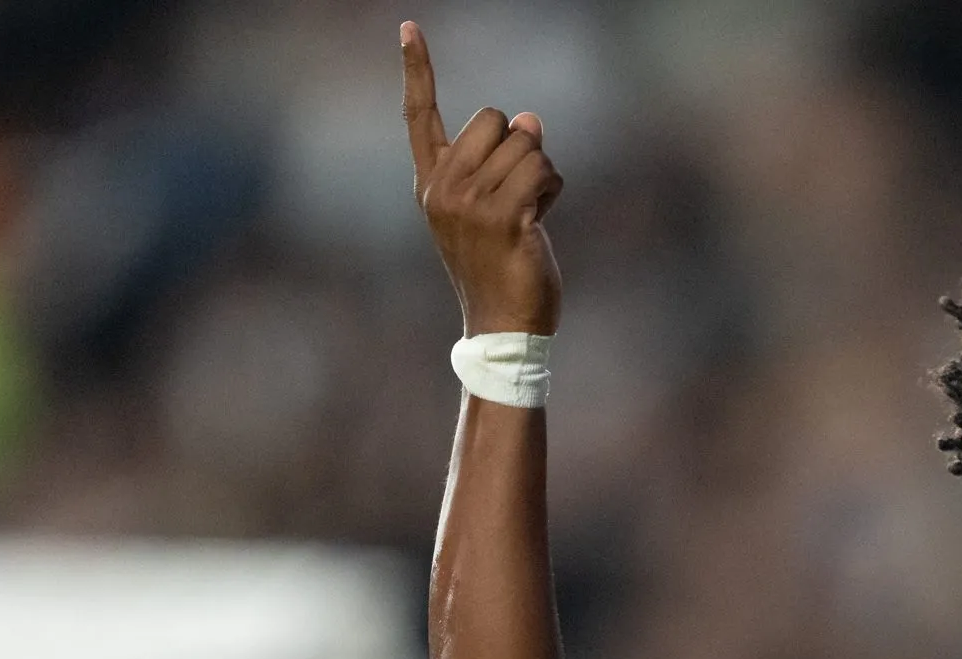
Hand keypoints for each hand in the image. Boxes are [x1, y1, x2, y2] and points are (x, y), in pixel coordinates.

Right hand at [401, 20, 563, 334]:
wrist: (502, 326)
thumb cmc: (500, 266)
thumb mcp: (493, 206)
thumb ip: (503, 162)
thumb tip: (530, 118)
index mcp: (431, 184)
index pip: (418, 115)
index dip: (418, 70)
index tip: (409, 27)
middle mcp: (443, 189)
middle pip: (492, 117)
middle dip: (518, 146)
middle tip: (516, 194)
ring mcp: (470, 204)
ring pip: (526, 143)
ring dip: (541, 173)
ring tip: (529, 214)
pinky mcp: (504, 218)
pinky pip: (542, 171)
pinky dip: (552, 189)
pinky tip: (539, 223)